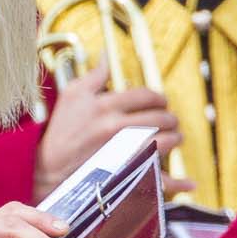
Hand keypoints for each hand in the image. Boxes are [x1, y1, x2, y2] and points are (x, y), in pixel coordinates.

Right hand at [35, 66, 183, 199]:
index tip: (158, 102)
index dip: (158, 97)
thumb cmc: (59, 131)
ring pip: (168, 141)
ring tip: (171, 138)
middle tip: (166, 120)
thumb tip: (106, 55)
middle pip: (162, 117)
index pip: (147, 95)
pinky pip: (159, 179)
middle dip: (169, 117)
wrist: (47, 168)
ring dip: (175, 138)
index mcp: (106, 106)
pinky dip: (178, 183)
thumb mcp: (71, 96)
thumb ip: (93, 75)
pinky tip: (189, 182)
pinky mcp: (126, 174)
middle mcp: (119, 128)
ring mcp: (125, 152)